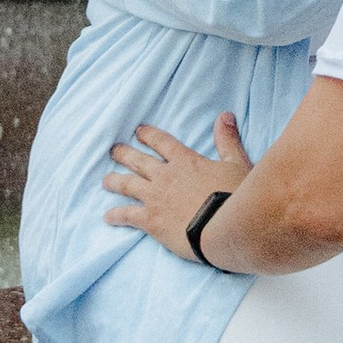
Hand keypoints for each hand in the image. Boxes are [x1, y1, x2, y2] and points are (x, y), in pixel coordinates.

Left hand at [105, 111, 248, 257]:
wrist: (223, 227)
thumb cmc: (235, 196)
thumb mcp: (236, 164)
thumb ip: (228, 140)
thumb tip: (225, 115)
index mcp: (185, 161)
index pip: (162, 142)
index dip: (149, 135)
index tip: (138, 131)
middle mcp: (165, 176)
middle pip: (139, 161)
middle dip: (124, 154)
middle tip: (113, 150)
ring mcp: (155, 197)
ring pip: (128, 185)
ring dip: (115, 181)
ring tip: (105, 180)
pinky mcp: (151, 220)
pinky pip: (128, 215)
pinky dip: (116, 216)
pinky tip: (108, 217)